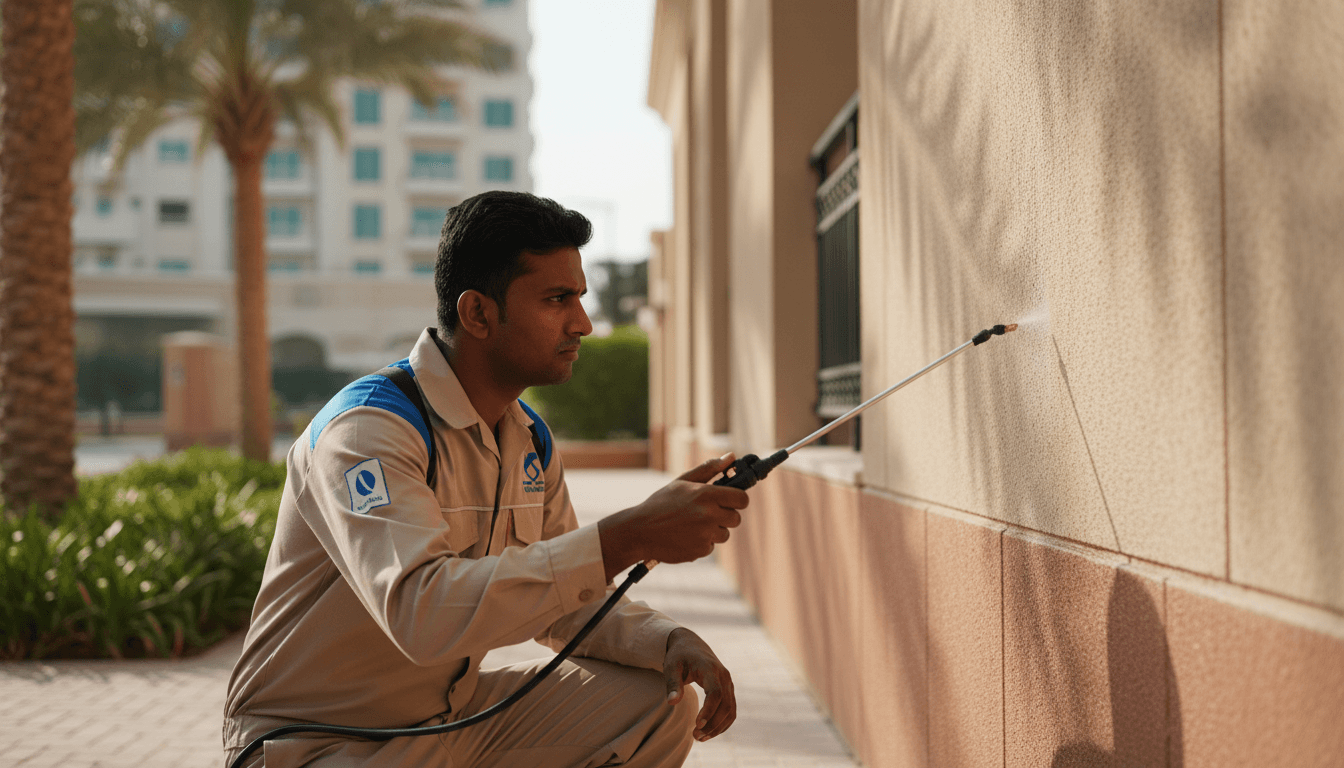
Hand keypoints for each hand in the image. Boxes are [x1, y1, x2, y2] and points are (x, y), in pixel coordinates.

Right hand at [598, 454, 749, 580]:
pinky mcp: (700, 551)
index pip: (742, 499)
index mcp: (706, 494)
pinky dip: (701, 543)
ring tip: (691, 525)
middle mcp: (709, 514)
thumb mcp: (682, 482)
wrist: (639, 531)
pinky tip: (684, 536)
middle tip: (705, 513)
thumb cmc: (661, 503)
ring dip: (713, 531)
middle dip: (724, 516)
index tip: (730, 501)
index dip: (737, 500)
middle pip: (736, 519)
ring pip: (724, 534)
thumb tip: (732, 457)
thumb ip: (709, 469)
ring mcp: (705, 534)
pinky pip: (710, 547)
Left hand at [663, 628, 734, 740]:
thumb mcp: (671, 666)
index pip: (716, 693)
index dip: (709, 711)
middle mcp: (724, 676)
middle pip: (726, 705)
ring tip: (700, 738)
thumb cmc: (679, 656)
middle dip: (713, 724)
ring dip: (718, 727)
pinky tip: (709, 732)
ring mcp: (728, 683)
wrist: (691, 645)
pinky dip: (722, 723)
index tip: (697, 725)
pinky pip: (731, 710)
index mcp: (710, 669)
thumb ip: (672, 684)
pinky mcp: (728, 690)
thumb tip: (672, 703)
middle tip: (695, 736)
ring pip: (730, 710)